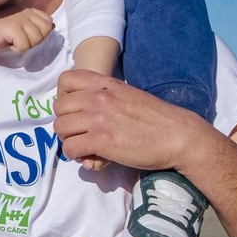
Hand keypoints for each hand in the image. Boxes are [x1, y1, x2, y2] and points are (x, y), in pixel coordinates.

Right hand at [0, 8, 53, 54]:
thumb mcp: (20, 29)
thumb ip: (36, 27)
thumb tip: (53, 26)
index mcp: (29, 11)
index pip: (48, 23)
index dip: (39, 34)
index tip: (23, 36)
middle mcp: (26, 12)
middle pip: (45, 32)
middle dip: (33, 41)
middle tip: (17, 40)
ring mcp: (19, 18)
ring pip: (36, 40)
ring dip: (23, 45)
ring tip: (10, 40)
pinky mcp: (12, 27)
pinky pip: (24, 45)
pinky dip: (16, 49)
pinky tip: (6, 43)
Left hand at [53, 70, 208, 172]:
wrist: (178, 135)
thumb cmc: (157, 119)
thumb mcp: (128, 96)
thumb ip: (106, 99)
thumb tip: (86, 118)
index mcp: (105, 84)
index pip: (66, 79)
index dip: (64, 96)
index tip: (74, 109)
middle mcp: (98, 97)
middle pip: (59, 107)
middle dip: (65, 122)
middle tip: (78, 132)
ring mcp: (98, 118)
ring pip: (61, 128)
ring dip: (68, 139)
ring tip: (82, 146)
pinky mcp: (101, 141)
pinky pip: (71, 148)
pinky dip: (75, 155)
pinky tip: (88, 157)